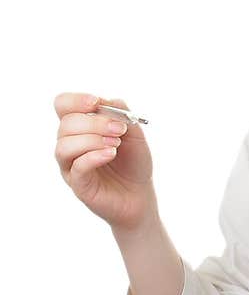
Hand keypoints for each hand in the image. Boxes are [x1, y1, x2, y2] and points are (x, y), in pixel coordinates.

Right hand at [54, 91, 157, 232]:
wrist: (140, 195)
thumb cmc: (133, 162)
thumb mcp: (133, 133)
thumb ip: (121, 113)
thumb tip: (106, 100)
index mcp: (80, 127)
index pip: (63, 105)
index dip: (75, 100)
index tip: (96, 102)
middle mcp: (70, 144)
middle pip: (66, 124)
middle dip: (95, 123)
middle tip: (119, 130)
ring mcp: (71, 166)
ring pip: (64, 146)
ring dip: (92, 139)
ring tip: (115, 144)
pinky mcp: (78, 185)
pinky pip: (76, 167)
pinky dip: (93, 156)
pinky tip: (110, 154)